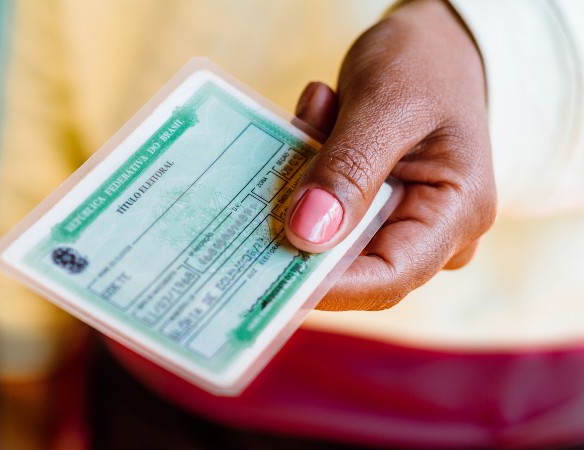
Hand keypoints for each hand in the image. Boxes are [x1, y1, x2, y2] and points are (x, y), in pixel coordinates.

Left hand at [285, 0, 495, 310]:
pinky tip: (321, 107)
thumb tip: (306, 235)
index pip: (388, 278)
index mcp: (457, 214)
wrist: (438, 39)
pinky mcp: (372, 203)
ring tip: (315, 113)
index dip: (327, 285)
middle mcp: (433, 231)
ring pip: (331, 229)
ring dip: (308, 178)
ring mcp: (401, 219)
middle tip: (267, 180)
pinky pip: (327, 202)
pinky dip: (313, 162)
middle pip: (353, 261)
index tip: (266, 269)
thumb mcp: (388, 105)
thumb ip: (350, 168)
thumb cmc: (427, 63)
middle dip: (303, 224)